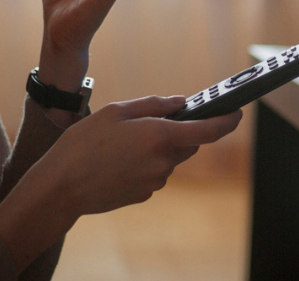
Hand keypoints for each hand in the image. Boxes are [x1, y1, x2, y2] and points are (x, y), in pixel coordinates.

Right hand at [0, 96, 239, 271]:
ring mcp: (154, 181)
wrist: (61, 186)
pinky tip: (117, 161)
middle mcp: (163, 161)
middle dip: (178, 132)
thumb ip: (153, 105)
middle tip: (149, 122)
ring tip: (121, 143)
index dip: (227, 121)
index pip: (207, 131)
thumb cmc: (84, 143)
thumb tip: (181, 102)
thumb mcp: (115, 111)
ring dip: (156, 148)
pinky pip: (153, 173)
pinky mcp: (143, 194)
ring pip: (168, 159)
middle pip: (186, 144)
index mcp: (159, 136)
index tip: (237, 112)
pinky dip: (143, 164)